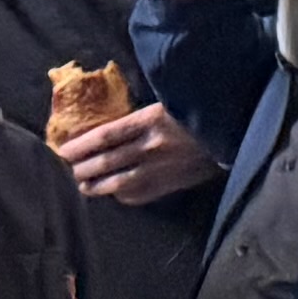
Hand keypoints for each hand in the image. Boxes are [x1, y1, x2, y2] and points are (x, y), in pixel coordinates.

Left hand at [61, 103, 219, 206]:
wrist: (234, 133)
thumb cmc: (199, 112)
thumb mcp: (169, 103)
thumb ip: (140, 115)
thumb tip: (107, 125)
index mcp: (150, 121)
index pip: (104, 136)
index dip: (79, 146)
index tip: (62, 151)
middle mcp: (152, 147)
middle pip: (105, 162)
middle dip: (81, 167)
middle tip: (66, 169)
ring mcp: (161, 169)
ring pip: (117, 182)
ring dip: (95, 185)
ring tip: (81, 185)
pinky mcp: (171, 184)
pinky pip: (138, 195)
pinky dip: (121, 195)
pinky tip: (113, 193)